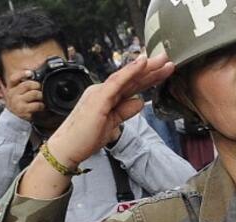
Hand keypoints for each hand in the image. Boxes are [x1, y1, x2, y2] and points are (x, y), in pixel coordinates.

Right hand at [4, 76, 43, 121]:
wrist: (17, 119)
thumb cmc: (21, 103)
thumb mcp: (18, 93)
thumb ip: (23, 84)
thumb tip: (33, 74)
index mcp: (11, 88)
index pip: (13, 78)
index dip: (22, 74)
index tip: (30, 73)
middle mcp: (12, 94)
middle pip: (27, 85)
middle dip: (37, 86)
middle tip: (40, 89)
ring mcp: (17, 102)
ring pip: (33, 93)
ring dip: (40, 95)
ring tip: (41, 98)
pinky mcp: (23, 110)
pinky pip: (37, 104)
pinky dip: (42, 105)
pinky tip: (41, 106)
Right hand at [44, 54, 173, 169]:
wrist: (67, 148)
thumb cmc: (86, 138)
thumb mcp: (112, 124)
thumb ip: (124, 112)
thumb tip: (139, 102)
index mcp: (106, 97)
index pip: (131, 86)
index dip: (147, 78)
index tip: (163, 71)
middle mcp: (103, 91)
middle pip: (132, 79)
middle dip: (151, 69)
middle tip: (167, 59)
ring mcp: (100, 93)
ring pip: (127, 77)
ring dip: (146, 68)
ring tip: (163, 59)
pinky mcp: (99, 98)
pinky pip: (117, 82)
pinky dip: (130, 72)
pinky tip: (142, 63)